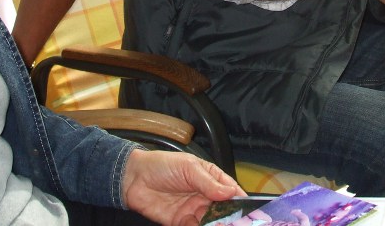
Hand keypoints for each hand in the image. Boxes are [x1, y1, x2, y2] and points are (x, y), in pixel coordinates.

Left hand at [122, 149, 244, 225]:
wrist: (133, 178)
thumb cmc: (162, 165)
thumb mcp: (188, 167)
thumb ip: (208, 182)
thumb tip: (231, 193)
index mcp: (210, 178)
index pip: (231, 190)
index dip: (240, 200)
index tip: (250, 211)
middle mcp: (205, 196)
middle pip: (224, 210)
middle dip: (231, 218)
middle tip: (235, 224)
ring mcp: (193, 211)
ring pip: (212, 223)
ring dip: (217, 225)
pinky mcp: (181, 223)